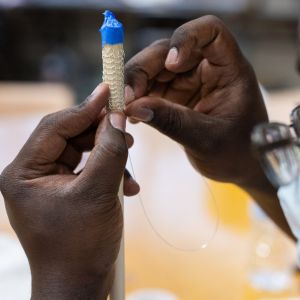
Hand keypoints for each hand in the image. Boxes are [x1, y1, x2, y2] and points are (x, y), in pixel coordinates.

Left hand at [0, 84, 138, 299]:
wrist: (79, 286)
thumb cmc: (82, 246)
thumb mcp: (100, 192)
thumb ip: (109, 151)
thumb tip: (117, 117)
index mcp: (24, 172)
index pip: (57, 126)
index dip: (85, 107)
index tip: (109, 91)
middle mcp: (33, 174)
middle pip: (70, 137)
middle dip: (101, 133)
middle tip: (126, 127)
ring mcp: (50, 183)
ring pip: (83, 153)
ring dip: (109, 155)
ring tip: (129, 164)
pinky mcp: (66, 192)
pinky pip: (89, 170)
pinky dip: (109, 173)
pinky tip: (128, 186)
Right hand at [125, 15, 267, 188]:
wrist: (238, 165)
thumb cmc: (236, 151)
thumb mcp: (206, 139)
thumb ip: (172, 122)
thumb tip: (133, 107)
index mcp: (228, 70)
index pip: (209, 32)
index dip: (186, 38)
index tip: (171, 64)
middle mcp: (205, 69)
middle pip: (167, 50)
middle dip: (143, 69)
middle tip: (127, 96)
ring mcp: (187, 82)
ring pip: (153, 69)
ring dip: (134, 85)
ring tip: (124, 107)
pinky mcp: (174, 96)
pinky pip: (149, 89)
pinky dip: (136, 99)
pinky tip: (131, 114)